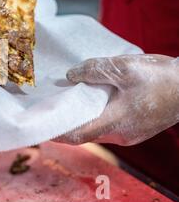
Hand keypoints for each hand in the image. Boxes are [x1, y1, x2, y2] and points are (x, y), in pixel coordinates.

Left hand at [55, 54, 178, 145]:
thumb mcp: (125, 67)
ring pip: (98, 128)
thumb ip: (94, 70)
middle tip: (50, 108)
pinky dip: (97, 114)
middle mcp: (121, 134)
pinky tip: (93, 98)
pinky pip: (110, 124)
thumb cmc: (161, 77)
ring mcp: (131, 133)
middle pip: (86, 132)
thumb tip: (71, 75)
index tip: (39, 128)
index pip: (77, 135)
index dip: (56, 132)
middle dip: (67, 122)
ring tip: (68, 100)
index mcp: (116, 122)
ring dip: (83, 117)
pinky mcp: (138, 128)